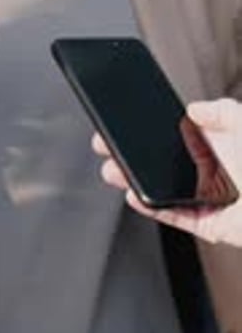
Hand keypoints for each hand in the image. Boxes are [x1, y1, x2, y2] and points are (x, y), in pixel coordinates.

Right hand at [93, 98, 241, 247]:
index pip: (180, 137)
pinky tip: (135, 195)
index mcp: (223, 148)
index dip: (153, 131)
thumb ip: (223, 112)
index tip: (129, 124)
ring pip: (164, 189)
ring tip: (113, 170)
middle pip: (166, 162)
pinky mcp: (210, 223)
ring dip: (136, 180)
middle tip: (109, 146)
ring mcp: (210, 198)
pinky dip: (153, 207)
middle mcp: (214, 173)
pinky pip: (175, 216)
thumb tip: (195, 109)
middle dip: (135, 155)